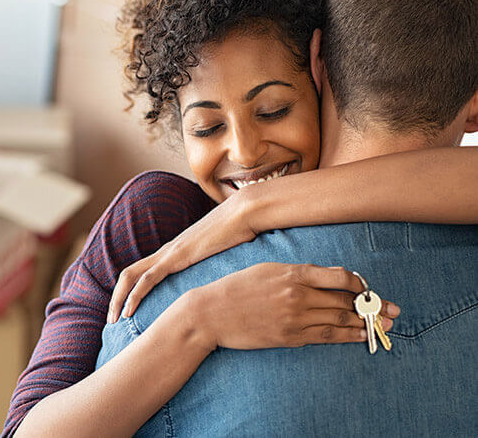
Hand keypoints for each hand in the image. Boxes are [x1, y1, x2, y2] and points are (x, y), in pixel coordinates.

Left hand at [108, 194, 256, 323]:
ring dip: (118, 298)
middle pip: (129, 274)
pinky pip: (148, 278)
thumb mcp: (224, 257)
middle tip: (111, 320)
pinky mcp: (177, 256)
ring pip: (131, 276)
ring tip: (114, 320)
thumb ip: (216, 268)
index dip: (129, 291)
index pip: (142, 272)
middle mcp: (166, 252)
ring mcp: (170, 253)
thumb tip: (225, 286)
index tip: (126, 312)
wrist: (244, 213)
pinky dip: (135, 295)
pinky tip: (129, 311)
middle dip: (116, 298)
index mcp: (174, 252)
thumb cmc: (239, 233)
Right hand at [187, 262, 399, 349]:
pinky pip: (326, 337)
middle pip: (345, 301)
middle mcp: (298, 295)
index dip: (360, 283)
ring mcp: (295, 318)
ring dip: (366, 322)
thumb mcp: (267, 269)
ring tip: (383, 324)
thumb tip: (326, 278)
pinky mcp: (290, 337)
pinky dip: (347, 336)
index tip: (367, 288)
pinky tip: (361, 336)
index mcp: (293, 273)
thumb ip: (297, 272)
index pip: (340, 277)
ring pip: (340, 320)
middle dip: (373, 305)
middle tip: (393, 310)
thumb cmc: (237, 287)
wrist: (212, 312)